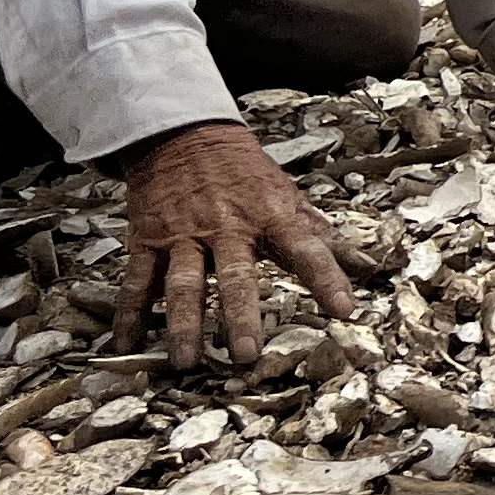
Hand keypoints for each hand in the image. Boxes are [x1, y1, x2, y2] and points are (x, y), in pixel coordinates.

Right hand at [113, 119, 358, 367]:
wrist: (184, 135)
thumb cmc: (244, 173)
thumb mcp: (287, 196)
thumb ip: (322, 234)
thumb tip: (368, 264)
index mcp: (271, 216)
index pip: (307, 250)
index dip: (328, 280)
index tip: (346, 312)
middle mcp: (228, 227)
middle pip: (237, 276)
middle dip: (240, 316)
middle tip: (246, 355)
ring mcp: (185, 235)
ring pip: (184, 283)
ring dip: (184, 324)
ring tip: (187, 360)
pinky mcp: (148, 239)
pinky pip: (138, 280)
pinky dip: (130, 313)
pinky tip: (127, 342)